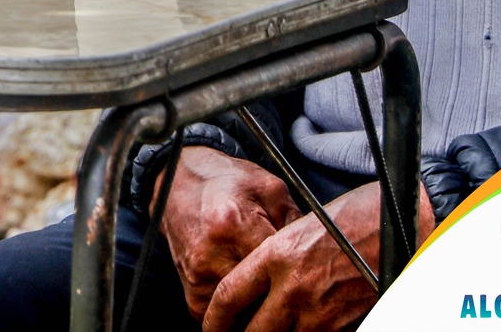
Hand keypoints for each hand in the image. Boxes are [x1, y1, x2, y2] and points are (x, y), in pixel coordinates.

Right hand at [159, 147, 297, 319]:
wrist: (180, 184)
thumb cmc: (227, 183)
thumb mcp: (270, 190)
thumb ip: (296, 223)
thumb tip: (320, 255)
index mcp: (233, 225)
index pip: (278, 269)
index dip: (301, 274)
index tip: (313, 274)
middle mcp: (211, 256)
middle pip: (264, 297)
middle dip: (284, 294)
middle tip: (299, 285)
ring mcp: (198, 279)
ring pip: (248, 313)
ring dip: (265, 304)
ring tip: (273, 285)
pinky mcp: (192, 295)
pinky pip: (230, 317)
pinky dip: (246, 309)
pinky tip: (253, 289)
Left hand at [200, 180, 434, 331]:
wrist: (402, 221)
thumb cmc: (354, 217)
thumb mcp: (302, 227)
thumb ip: (276, 259)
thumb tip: (257, 288)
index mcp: (276, 255)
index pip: (229, 296)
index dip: (213, 320)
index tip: (209, 328)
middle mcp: (294, 286)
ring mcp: (320, 310)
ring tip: (272, 331)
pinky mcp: (344, 324)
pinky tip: (305, 329)